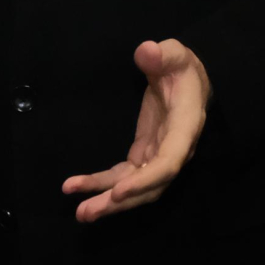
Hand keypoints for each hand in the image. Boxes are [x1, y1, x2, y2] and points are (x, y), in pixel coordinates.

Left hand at [63, 40, 210, 222]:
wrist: (187, 78)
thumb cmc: (181, 67)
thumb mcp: (174, 54)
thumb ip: (162, 55)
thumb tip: (146, 52)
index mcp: (184, 129)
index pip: (168, 163)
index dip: (144, 181)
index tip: (118, 192)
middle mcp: (174, 151)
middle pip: (149, 187)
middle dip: (119, 202)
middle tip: (87, 213)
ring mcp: (157, 156)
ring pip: (135, 188)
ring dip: (108, 202)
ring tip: (80, 212)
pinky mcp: (143, 155)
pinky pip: (123, 176)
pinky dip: (102, 184)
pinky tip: (78, 187)